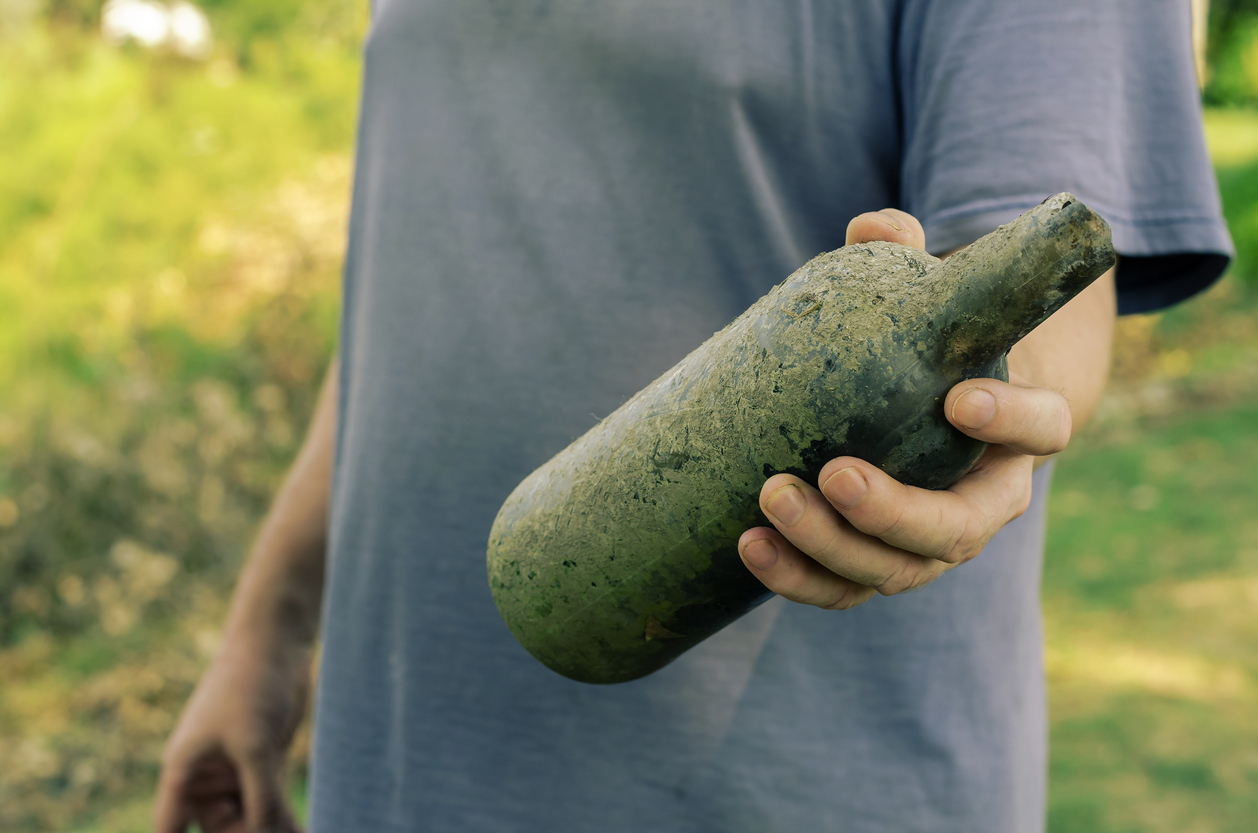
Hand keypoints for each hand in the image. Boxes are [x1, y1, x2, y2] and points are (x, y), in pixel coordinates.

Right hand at [154, 635, 310, 832]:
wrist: (276, 644)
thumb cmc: (251, 685)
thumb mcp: (256, 746)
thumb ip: (261, 797)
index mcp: (184, 774)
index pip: (169, 829)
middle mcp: (206, 778)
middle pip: (220, 830)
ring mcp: (236, 771)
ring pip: (251, 819)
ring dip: (273, 831)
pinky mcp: (265, 762)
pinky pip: (272, 802)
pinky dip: (287, 819)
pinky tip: (306, 830)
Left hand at [736, 209, 1072, 609]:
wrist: (921, 409)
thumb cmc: (928, 347)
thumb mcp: (929, 299)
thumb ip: (907, 255)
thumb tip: (872, 227)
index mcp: (1019, 431)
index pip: (1044, 429)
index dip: (1014, 419)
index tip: (961, 399)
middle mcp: (983, 501)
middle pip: (957, 530)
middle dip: (893, 510)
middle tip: (835, 471)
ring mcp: (928, 545)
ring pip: (895, 572)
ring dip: (831, 546)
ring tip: (770, 501)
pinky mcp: (875, 565)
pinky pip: (843, 589)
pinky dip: (798, 578)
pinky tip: (748, 545)